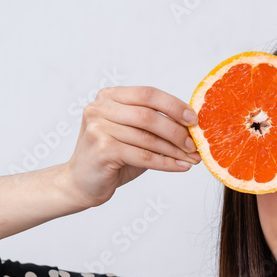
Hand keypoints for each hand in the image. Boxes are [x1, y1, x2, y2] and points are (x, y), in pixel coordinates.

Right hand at [65, 86, 200, 207]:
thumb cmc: (112, 157)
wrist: (82, 182)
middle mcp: (100, 108)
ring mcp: (98, 128)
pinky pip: (143, 156)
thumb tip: (191, 126)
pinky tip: (180, 166)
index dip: (174, 105)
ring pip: (147, 138)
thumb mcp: (133, 134)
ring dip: (174, 150)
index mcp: (109, 97)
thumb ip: (154, 125)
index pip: (148, 94)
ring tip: (191, 158)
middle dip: (177, 131)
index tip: (193, 119)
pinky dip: (165, 163)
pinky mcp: (101, 149)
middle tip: (195, 144)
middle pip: (149, 115)